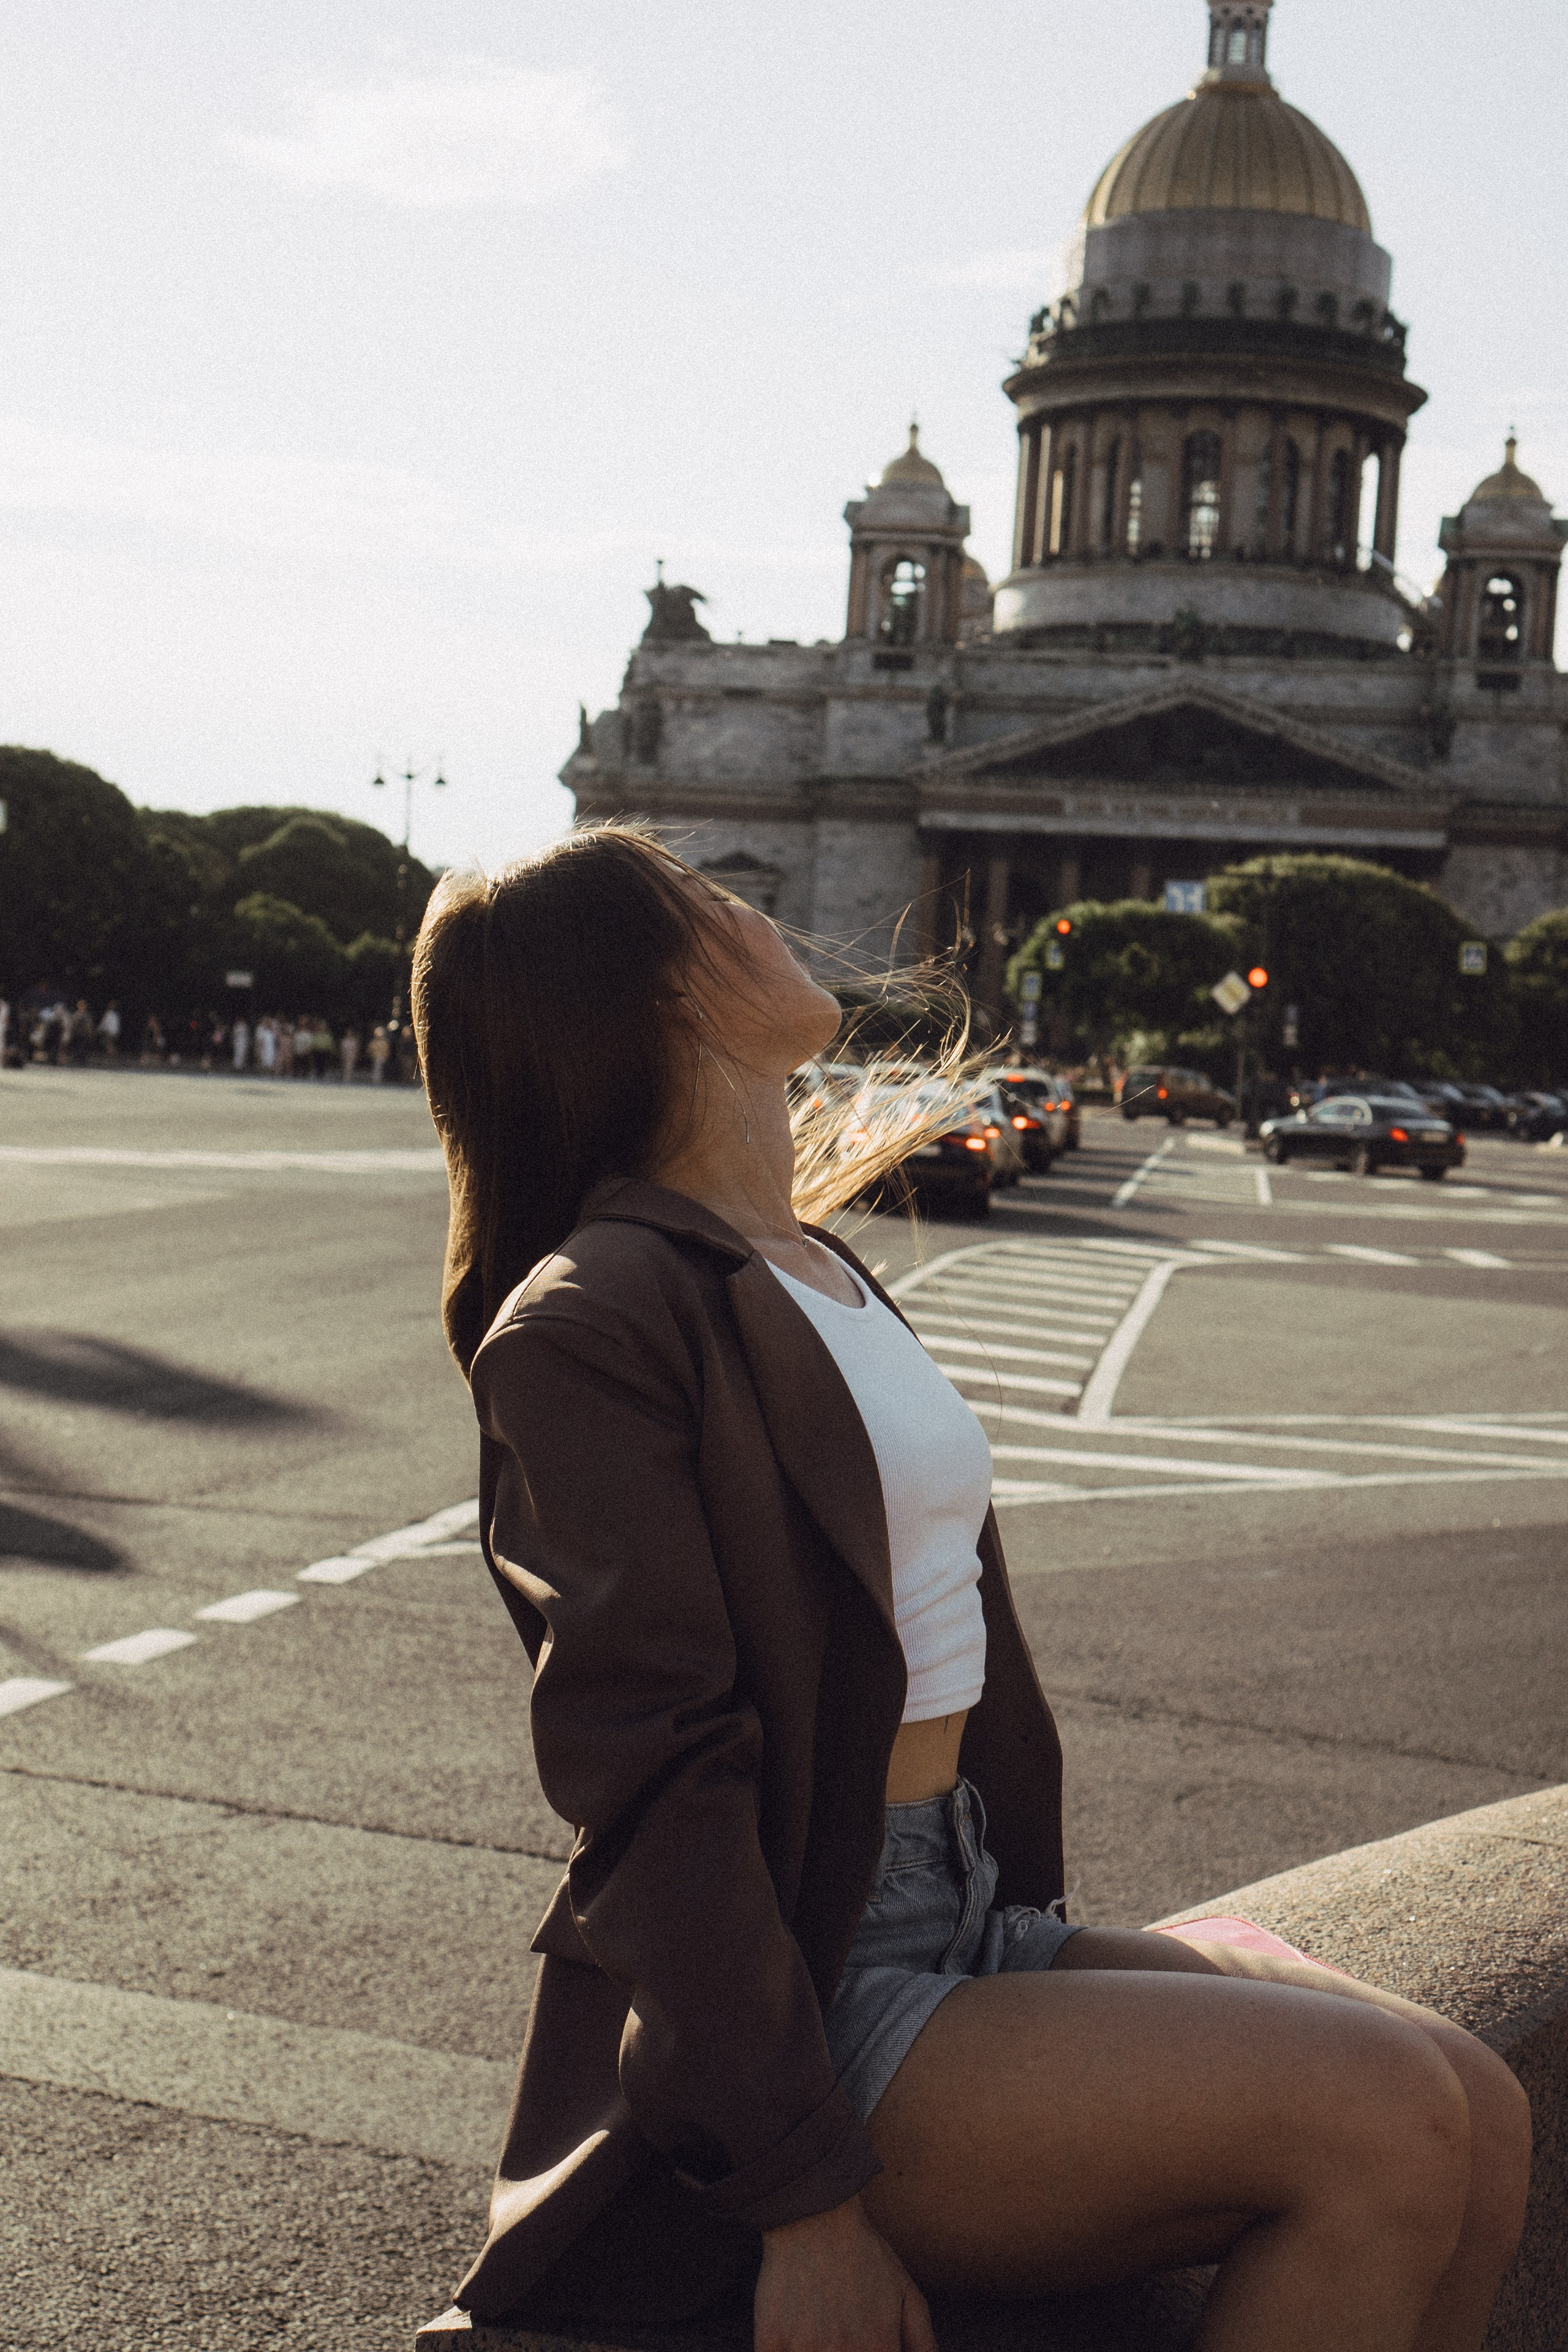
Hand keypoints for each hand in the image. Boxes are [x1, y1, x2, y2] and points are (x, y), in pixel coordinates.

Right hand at [755, 2196, 936, 2351]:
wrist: (815, 2215)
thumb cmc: (864, 2255)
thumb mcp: (907, 2294)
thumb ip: (923, 2342)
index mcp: (878, 2348)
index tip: (864, 2343)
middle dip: (843, 2351)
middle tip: (839, 2335)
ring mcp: (804, 2349)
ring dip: (816, 2351)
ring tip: (820, 2331)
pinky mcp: (770, 2342)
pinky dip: (786, 2350)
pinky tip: (795, 2334)